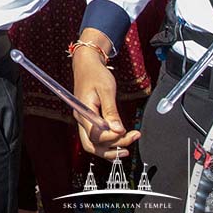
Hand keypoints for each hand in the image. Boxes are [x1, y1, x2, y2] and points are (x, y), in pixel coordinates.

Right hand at [71, 40, 141, 157]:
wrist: (87, 64)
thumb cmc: (96, 74)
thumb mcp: (106, 90)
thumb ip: (111, 112)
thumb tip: (119, 130)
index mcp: (83, 112)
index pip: (96, 135)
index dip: (113, 138)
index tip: (128, 132)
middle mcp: (81, 119)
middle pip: (92, 145)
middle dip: (111, 149)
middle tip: (130, 142)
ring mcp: (84, 120)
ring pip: (93, 144)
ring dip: (110, 149)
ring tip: (127, 147)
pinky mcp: (89, 120)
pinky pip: (96, 137)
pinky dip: (107, 143)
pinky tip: (119, 142)